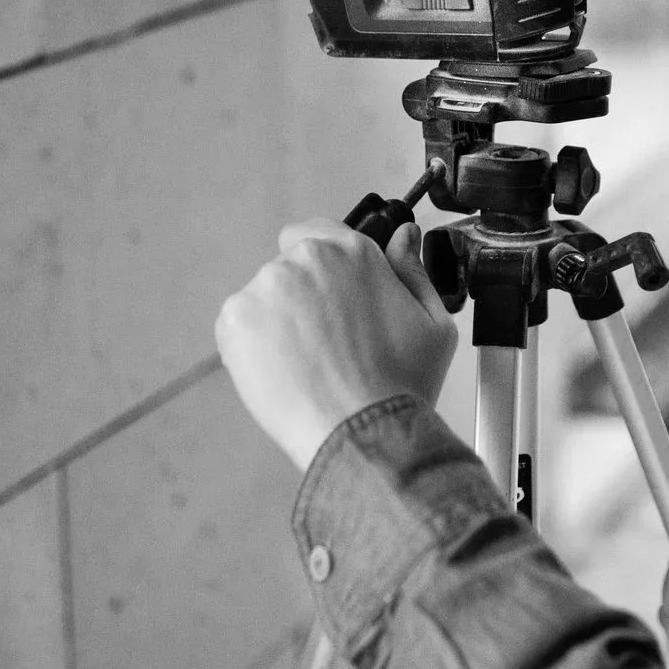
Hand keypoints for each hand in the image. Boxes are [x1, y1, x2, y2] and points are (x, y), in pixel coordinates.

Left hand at [216, 217, 457, 470]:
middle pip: (291, 269)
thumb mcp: (434, 323)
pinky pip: (241, 327)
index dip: (326, 269)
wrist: (362, 434)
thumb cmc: (401, 385)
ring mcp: (264, 289)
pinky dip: (254, 348)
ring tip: (308, 367)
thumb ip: (413, 270)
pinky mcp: (234, 321)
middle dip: (304, 298)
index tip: (333, 299)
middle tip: (328, 344)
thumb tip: (403, 236)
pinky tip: (285, 374)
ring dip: (279, 322)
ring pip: (265, 299)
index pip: (318, 233)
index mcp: (351, 251)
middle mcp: (304, 260)